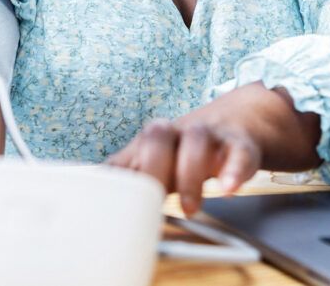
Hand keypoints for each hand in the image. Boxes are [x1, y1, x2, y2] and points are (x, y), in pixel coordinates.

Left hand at [105, 117, 260, 217]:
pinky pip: (239, 154)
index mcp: (150, 142)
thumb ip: (125, 177)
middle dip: (153, 168)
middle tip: (152, 202)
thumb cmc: (184, 150)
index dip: (117, 181)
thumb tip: (89, 196)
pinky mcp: (239, 146)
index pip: (127, 156)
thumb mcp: (152, 161)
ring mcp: (208, 137)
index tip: (112, 206)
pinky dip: (234, 172)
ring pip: (197, 140)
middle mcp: (177, 134)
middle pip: (157, 135)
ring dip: (191, 175)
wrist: (234, 121)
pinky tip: (229, 189)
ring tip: (190, 208)